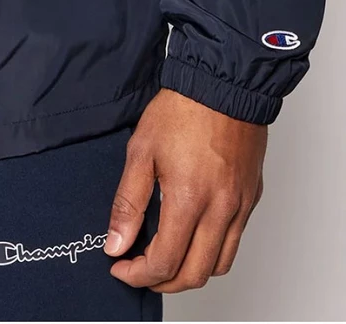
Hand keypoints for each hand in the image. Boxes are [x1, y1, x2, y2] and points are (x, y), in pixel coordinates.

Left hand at [106, 87, 265, 291]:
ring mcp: (239, 206)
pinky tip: (192, 236)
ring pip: (219, 265)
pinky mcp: (250, 198)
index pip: (165, 262)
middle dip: (162, 282)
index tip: (120, 266)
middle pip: (194, 274)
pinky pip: (234, 241)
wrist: (222, 83)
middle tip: (139, 270)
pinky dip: (212, 252)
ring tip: (165, 259)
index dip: (138, 274)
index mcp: (189, 199)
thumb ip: (128, 203)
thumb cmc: (182, 109)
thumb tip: (116, 243)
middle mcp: (220, 209)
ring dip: (190, 272)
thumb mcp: (141, 151)